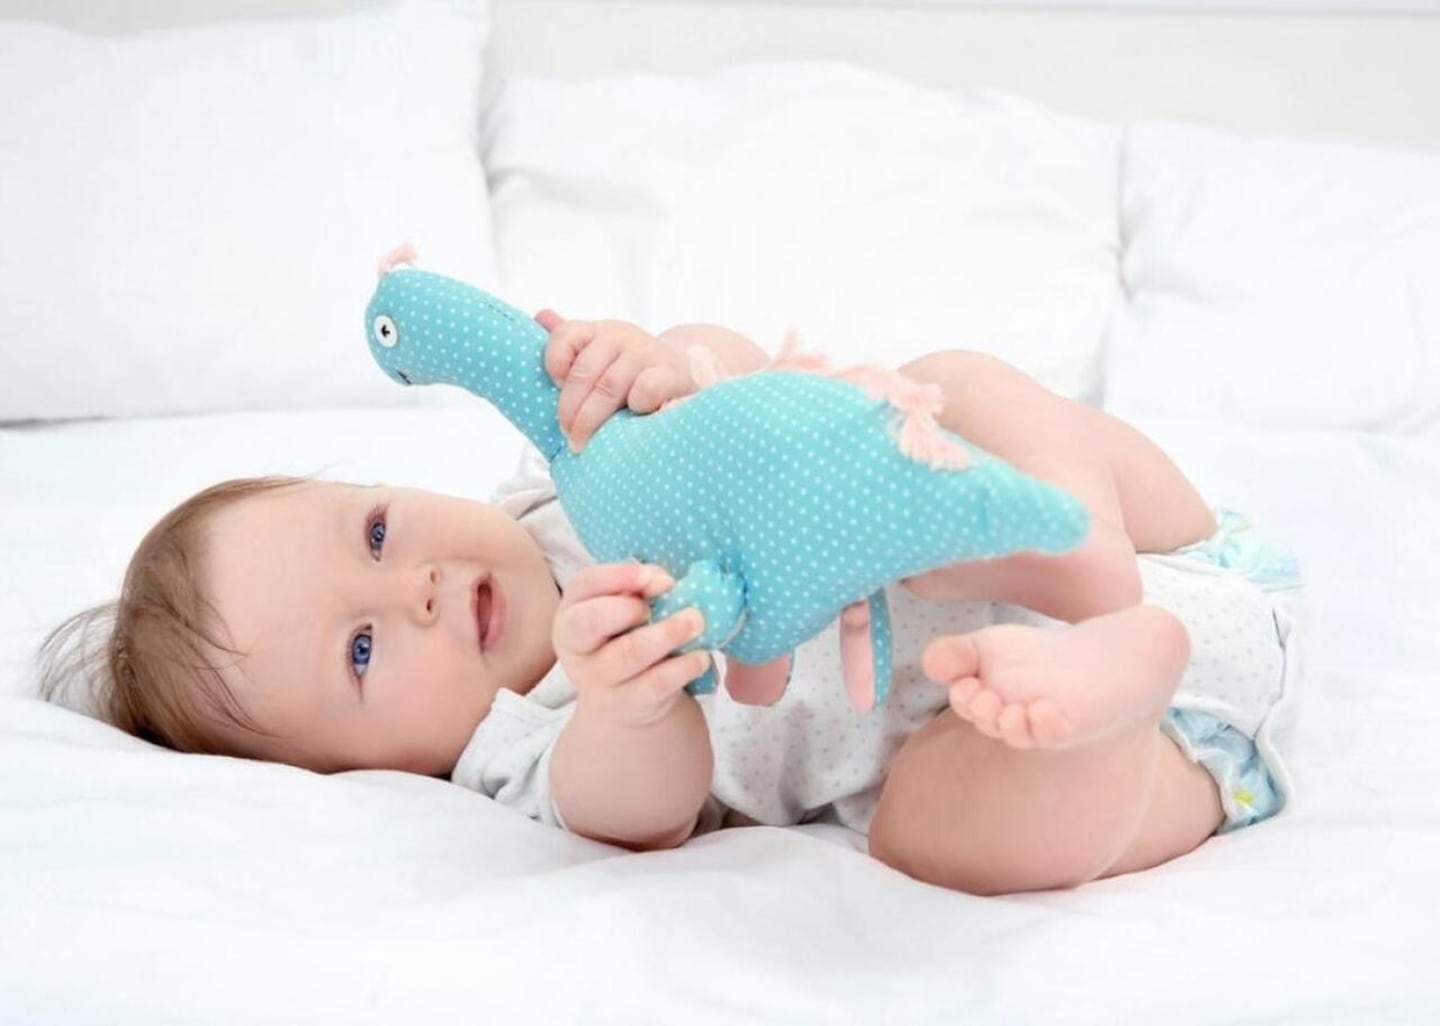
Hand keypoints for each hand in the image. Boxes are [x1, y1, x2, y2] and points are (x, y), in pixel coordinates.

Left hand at [536, 310, 696, 451]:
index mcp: (600, 331)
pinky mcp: (672, 374)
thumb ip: (571, 344)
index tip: (555, 387)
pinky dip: (635, 405)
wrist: (684, 374)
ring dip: (592, 418)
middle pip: (584, 372)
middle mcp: (623, 336)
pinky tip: (630, 418)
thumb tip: (541, 316)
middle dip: (570, 408)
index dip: (554, 363)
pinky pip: (647, 389)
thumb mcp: (602, 354)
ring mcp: (648, 353)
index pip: (566, 335)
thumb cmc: (633, 372)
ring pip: (610, 386)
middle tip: (568, 435)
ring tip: (583, 442)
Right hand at [552, 561, 710, 727]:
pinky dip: (683, 667)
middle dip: (626, 607)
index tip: (650, 574)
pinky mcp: (626, 704)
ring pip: (628, 654)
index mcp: (573, 611)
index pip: (584, 585)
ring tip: (696, 621)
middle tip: (665, 598)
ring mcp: (597, 679)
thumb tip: (663, 581)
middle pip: (589, 622)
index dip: (617, 576)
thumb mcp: (626, 609)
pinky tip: (701, 656)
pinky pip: (655, 683)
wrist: (624, 702)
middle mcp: (577, 646)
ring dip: (667, 633)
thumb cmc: (626, 637)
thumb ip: (640, 588)